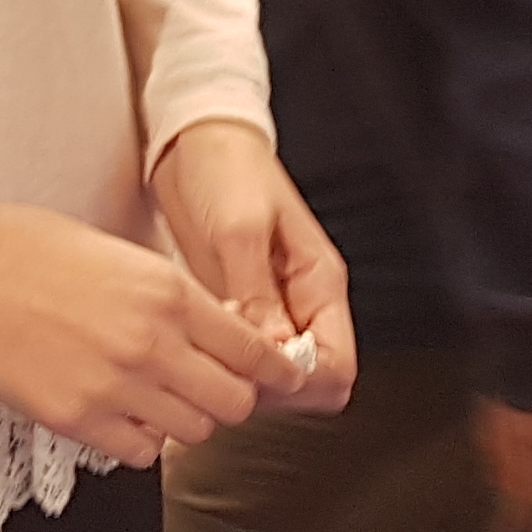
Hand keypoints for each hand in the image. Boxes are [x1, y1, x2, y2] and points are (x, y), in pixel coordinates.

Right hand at [0, 185, 289, 464]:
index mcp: (169, 294)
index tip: (274, 376)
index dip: (272, 370)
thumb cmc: (31, 250)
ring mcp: (116, 387)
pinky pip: (141, 452)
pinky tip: (122, 412)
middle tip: (211, 386)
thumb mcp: (125, 255)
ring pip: (193, 432)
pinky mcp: (79, 420)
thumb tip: (219, 333)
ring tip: (159, 395)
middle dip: (231, 399)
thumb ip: (176, 300)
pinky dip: (142, 439)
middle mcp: (152, 344)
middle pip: (234, 404)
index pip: (253, 351)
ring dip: (187, 418)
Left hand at [151, 120, 356, 413]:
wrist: (195, 142)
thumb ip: (258, 293)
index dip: (302, 380)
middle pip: (311, 381)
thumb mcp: (240, 229)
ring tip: (208, 362)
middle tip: (228, 373)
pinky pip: (245, 358)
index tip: (260, 372)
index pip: (337, 364)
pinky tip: (197, 354)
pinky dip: (225, 365)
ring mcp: (271, 308)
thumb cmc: (227, 168)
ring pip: (277, 376)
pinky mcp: (239, 309)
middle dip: (273, 389)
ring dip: (246, 380)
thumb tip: (275, 351)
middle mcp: (300, 302)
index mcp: (319, 282)